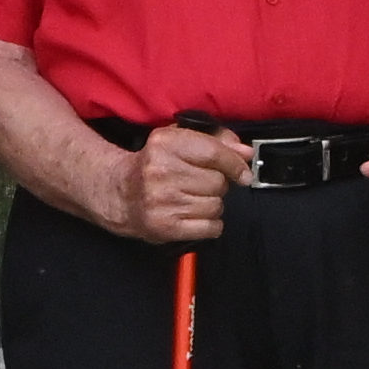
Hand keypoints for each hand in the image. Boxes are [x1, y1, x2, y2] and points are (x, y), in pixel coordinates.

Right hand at [126, 122, 243, 246]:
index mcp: (165, 144)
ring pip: (216, 206)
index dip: (235, 164)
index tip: (243, 172)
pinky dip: (210, 224)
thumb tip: (246, 153)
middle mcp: (161, 172)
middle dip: (218, 184)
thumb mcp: (180, 140)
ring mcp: (162, 201)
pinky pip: (211, 227)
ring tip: (194, 198)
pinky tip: (195, 215)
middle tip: (201, 183)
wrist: (122, 193)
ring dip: (212, 204)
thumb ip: (217, 140)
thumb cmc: (157, 165)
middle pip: (218, 182)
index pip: (213, 153)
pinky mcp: (165, 227)